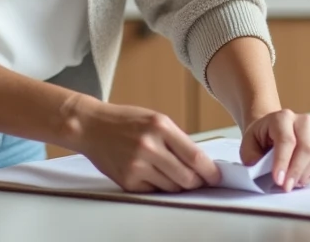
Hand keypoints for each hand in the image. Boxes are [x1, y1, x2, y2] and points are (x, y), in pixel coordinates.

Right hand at [72, 100, 220, 192]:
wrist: (91, 126)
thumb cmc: (125, 121)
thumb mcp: (155, 119)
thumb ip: (177, 140)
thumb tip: (201, 163)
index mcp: (160, 126)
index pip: (196, 157)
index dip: (211, 171)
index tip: (217, 176)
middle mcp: (149, 146)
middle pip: (187, 178)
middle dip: (197, 182)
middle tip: (200, 180)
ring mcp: (137, 165)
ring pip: (172, 188)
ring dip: (179, 185)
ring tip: (173, 174)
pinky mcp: (127, 181)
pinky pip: (154, 191)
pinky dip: (159, 187)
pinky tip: (153, 174)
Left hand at [240, 109, 309, 191]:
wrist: (271, 130)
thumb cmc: (260, 138)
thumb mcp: (248, 144)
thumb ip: (251, 156)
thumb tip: (259, 171)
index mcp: (282, 117)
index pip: (286, 140)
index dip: (283, 161)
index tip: (278, 180)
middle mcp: (302, 121)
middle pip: (306, 147)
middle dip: (296, 171)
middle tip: (286, 187)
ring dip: (305, 174)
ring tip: (292, 183)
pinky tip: (303, 179)